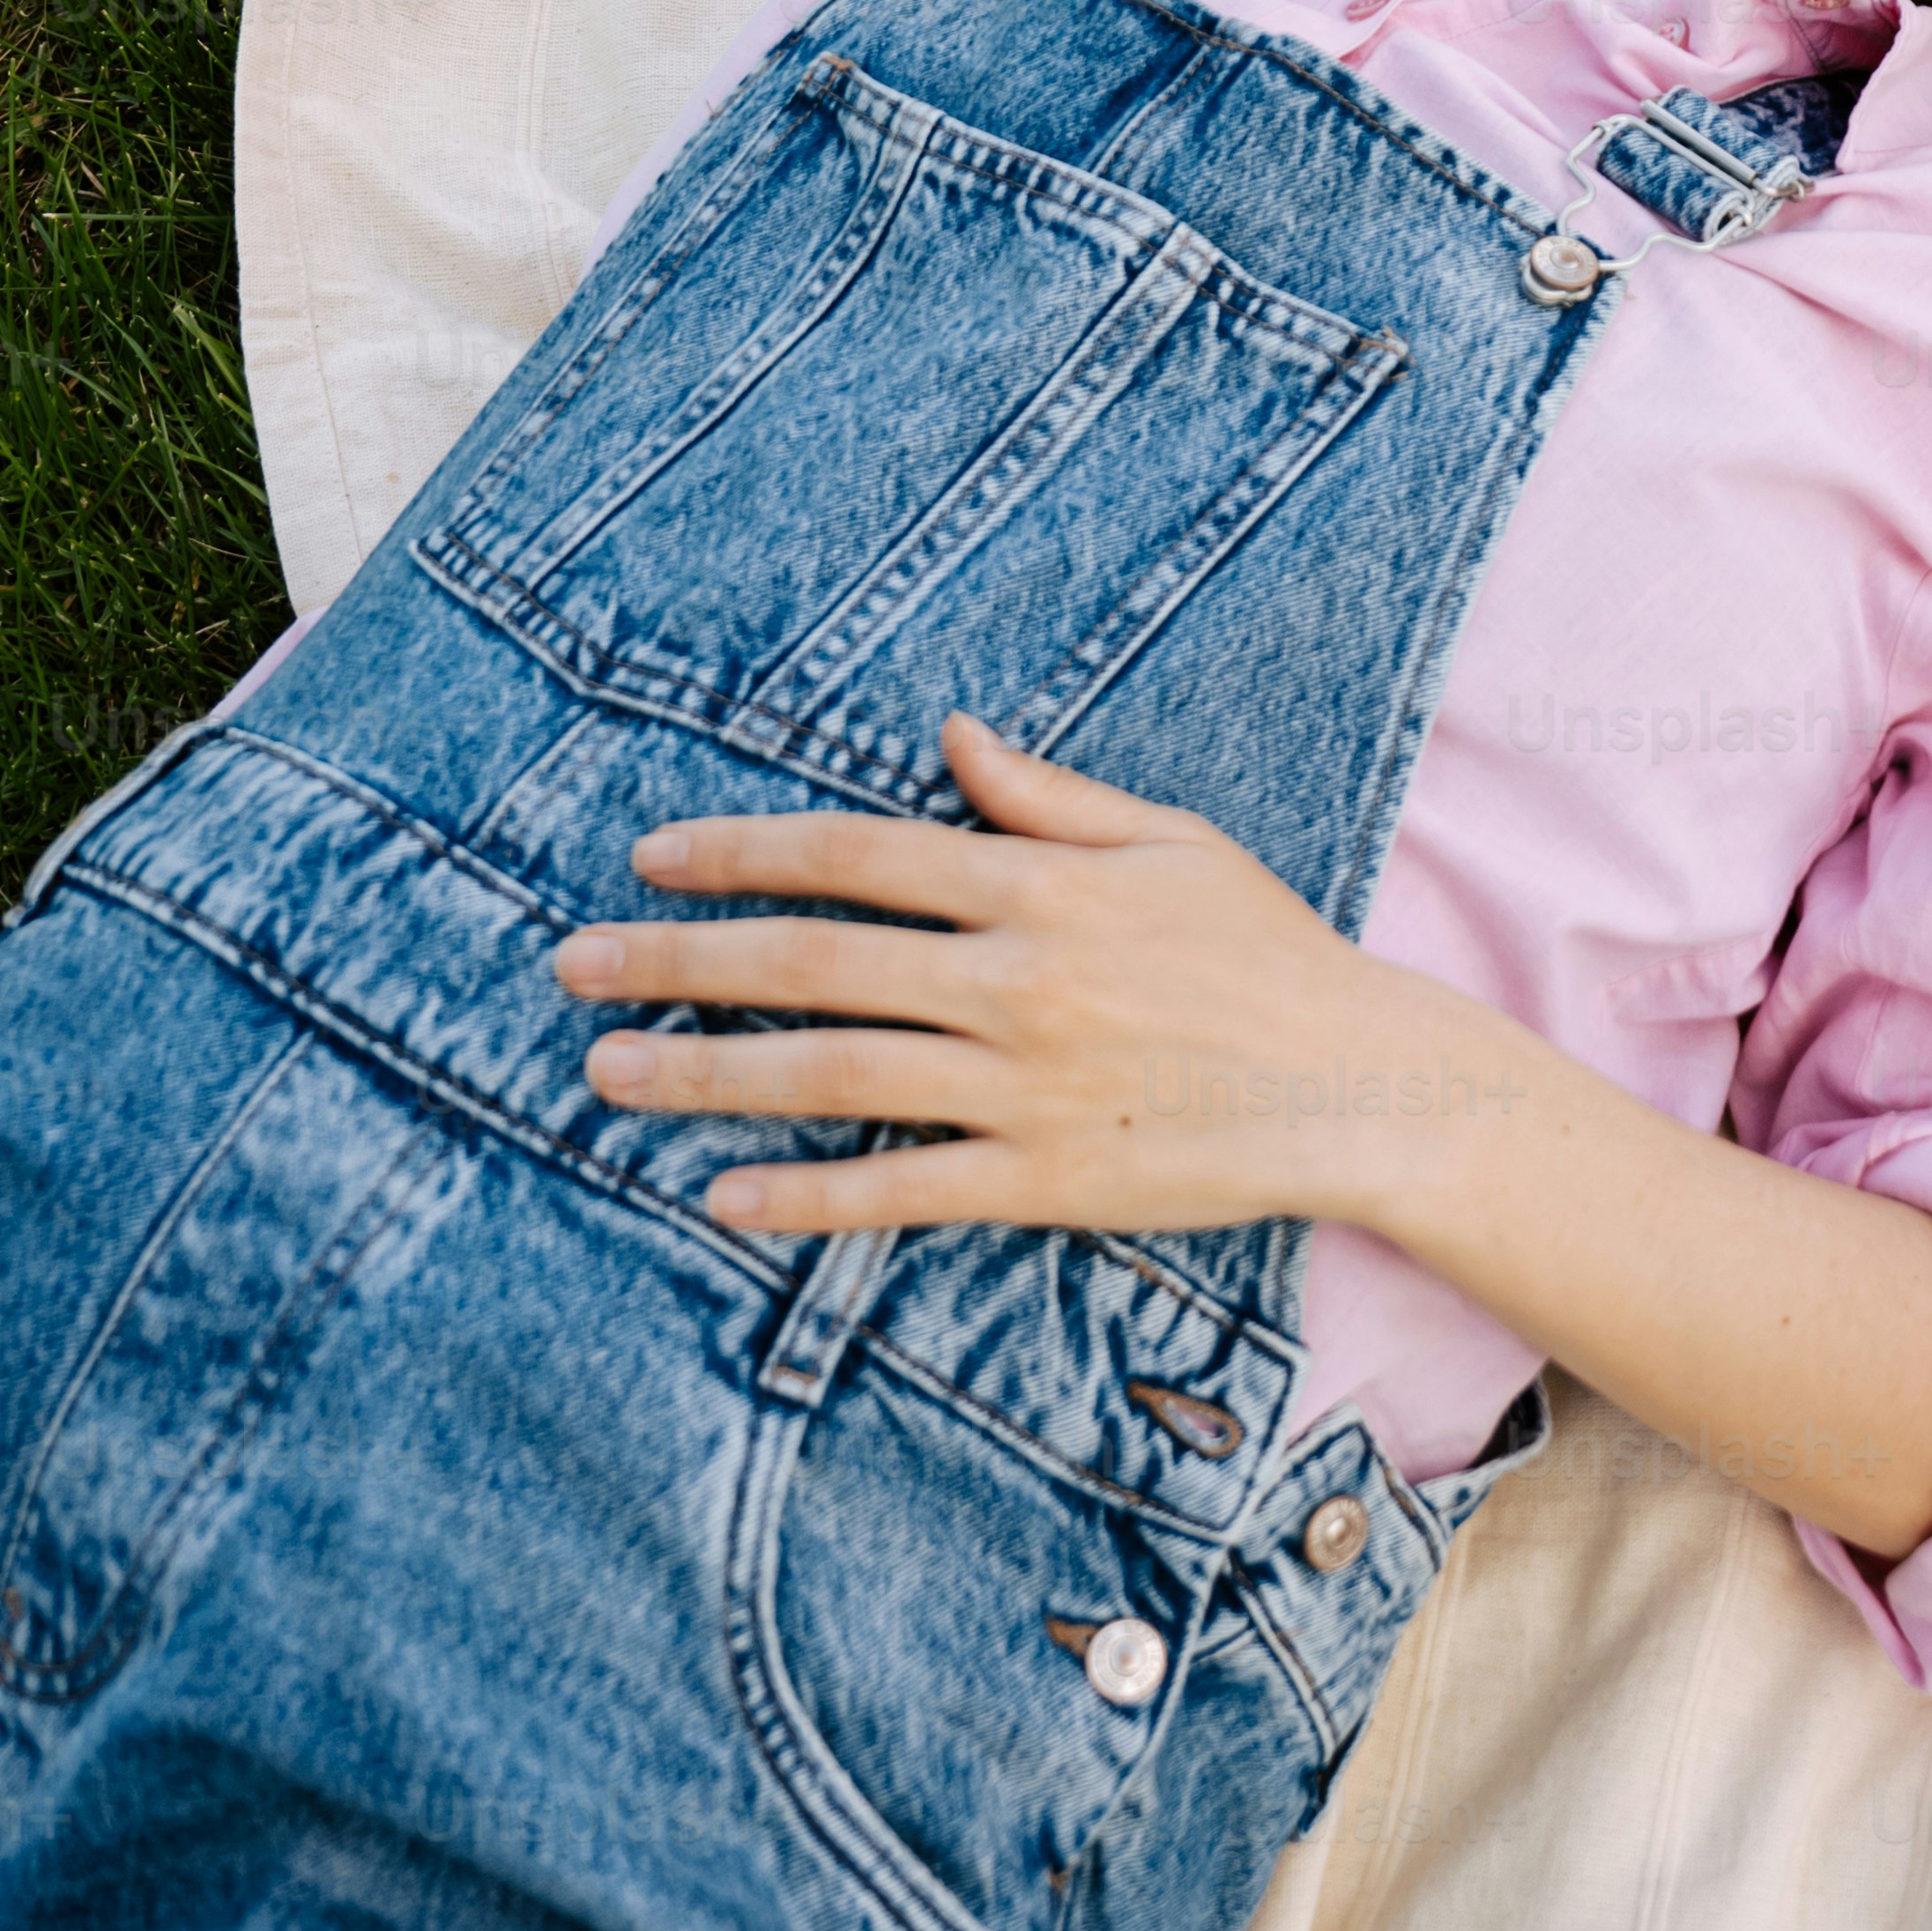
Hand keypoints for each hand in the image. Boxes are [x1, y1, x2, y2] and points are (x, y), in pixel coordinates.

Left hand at [552, 711, 1512, 1238]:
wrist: (1358, 1083)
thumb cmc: (1265, 952)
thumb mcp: (1170, 842)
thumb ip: (1047, 796)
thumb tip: (948, 734)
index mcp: (1040, 886)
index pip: (857, 854)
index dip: (742, 850)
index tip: (650, 857)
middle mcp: (1016, 980)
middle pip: (813, 961)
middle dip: (678, 960)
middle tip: (573, 967)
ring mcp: (1023, 1085)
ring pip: (831, 1074)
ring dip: (707, 1073)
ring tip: (608, 1073)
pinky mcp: (1042, 1179)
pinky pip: (898, 1189)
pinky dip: (804, 1196)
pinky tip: (721, 1194)